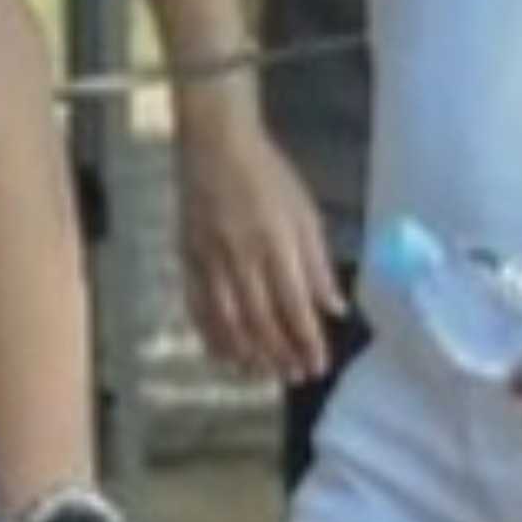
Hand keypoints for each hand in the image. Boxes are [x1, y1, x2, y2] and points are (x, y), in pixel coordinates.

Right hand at [173, 90, 343, 384]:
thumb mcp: (306, 214)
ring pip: (225, 318)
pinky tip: (221, 351)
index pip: (294, 307)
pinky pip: (196, 303)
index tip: (318, 365)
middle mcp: (240, 256)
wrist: (214, 144)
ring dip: (245, 352)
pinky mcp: (186, 255)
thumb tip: (335, 308)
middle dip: (279, 354)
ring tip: (262, 375)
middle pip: (259, 319)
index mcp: (275, 244)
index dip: (307, 342)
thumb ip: (318, 264)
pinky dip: (208, 332)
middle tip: (295, 377)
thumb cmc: (269, 175)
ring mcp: (208, 258)